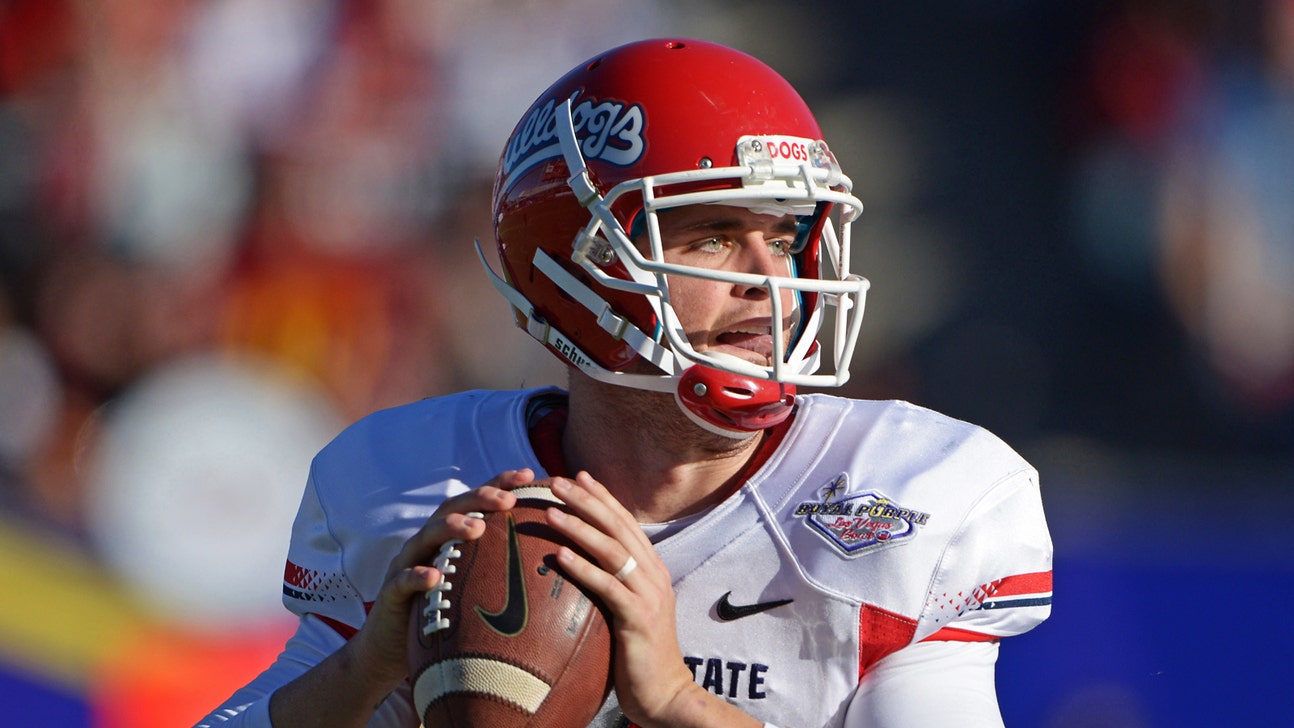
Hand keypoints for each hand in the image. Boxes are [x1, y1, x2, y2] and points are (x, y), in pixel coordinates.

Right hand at [349, 469, 530, 687]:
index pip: (475, 502)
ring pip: (426, 536)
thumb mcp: (471, 585)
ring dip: (451, 528)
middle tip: (508, 500)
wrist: (391, 647)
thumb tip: (550, 562)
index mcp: (448, 537)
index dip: (499, 484)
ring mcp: (406, 564)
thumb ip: (498, 568)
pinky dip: (417, 576)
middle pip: (451, 509)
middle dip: (480, 499)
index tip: (528, 475)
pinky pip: (402, 580)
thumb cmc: (441, 613)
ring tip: (477, 527)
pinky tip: (434, 576)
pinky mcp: (391, 593)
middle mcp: (427, 543)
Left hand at [544, 472, 758, 727]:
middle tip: (557, 482)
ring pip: (613, 550)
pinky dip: (583, 568)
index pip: (626, 523)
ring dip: (580, 527)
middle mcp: (654, 575)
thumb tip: (579, 565)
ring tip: (551, 511)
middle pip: (618, 527)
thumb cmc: (639, 655)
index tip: (579, 475)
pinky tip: (561, 555)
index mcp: (652, 570)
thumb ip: (614, 585)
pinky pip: (608, 586)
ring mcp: (649, 595)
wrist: (666, 694)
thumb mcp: (629, 610)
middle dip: (587, 501)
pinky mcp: (639, 619)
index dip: (603, 497)